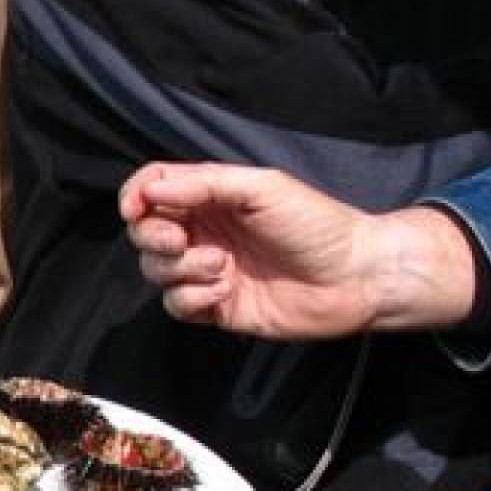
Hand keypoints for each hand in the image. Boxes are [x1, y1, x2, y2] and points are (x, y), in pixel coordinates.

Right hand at [119, 162, 389, 339]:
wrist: (355, 277)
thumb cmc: (317, 225)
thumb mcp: (262, 187)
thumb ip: (205, 183)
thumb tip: (151, 189)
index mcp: (212, 197)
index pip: (152, 189)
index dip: (135, 196)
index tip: (136, 209)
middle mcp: (204, 231)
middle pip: (145, 232)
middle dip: (155, 237)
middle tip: (182, 241)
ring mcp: (206, 270)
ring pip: (155, 270)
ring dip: (181, 268)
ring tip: (222, 266)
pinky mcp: (214, 307)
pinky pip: (175, 304)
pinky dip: (193, 297)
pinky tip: (225, 290)